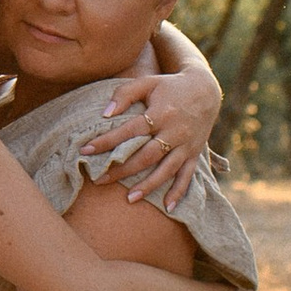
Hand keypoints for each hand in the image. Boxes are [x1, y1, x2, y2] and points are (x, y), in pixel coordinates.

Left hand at [86, 58, 219, 207]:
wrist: (205, 91)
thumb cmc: (169, 86)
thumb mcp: (147, 83)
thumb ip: (125, 94)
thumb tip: (105, 113)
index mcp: (161, 113)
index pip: (130, 130)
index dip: (107, 141)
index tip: (86, 151)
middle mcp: (175, 132)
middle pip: (146, 155)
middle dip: (122, 170)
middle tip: (99, 180)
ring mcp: (186, 145)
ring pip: (166, 169)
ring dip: (148, 185)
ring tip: (129, 199)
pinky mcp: (194, 153)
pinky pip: (187, 176)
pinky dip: (179, 192)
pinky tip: (168, 207)